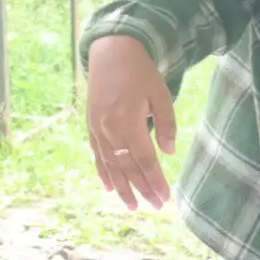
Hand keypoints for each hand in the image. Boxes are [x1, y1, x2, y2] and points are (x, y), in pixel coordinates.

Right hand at [85, 35, 176, 209]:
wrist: (111, 52)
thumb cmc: (141, 73)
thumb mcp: (161, 94)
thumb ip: (166, 124)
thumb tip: (168, 152)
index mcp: (128, 120)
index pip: (144, 159)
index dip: (155, 180)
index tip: (165, 197)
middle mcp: (109, 127)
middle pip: (126, 166)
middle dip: (141, 189)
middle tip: (154, 207)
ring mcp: (97, 127)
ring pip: (110, 164)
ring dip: (122, 187)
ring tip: (132, 206)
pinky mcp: (91, 125)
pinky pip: (97, 154)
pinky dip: (103, 172)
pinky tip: (109, 187)